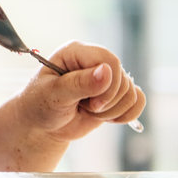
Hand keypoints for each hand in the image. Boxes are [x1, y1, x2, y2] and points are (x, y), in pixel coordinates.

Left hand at [14, 41, 144, 142]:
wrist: (41, 125)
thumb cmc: (40, 105)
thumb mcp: (54, 95)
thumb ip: (80, 83)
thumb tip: (106, 72)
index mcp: (77, 51)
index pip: (110, 61)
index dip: (107, 86)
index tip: (92, 104)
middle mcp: (94, 61)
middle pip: (124, 80)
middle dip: (107, 102)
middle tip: (85, 108)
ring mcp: (107, 78)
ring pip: (132, 93)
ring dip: (112, 111)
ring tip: (88, 111)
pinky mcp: (115, 94)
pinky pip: (138, 102)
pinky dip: (125, 115)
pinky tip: (105, 117)